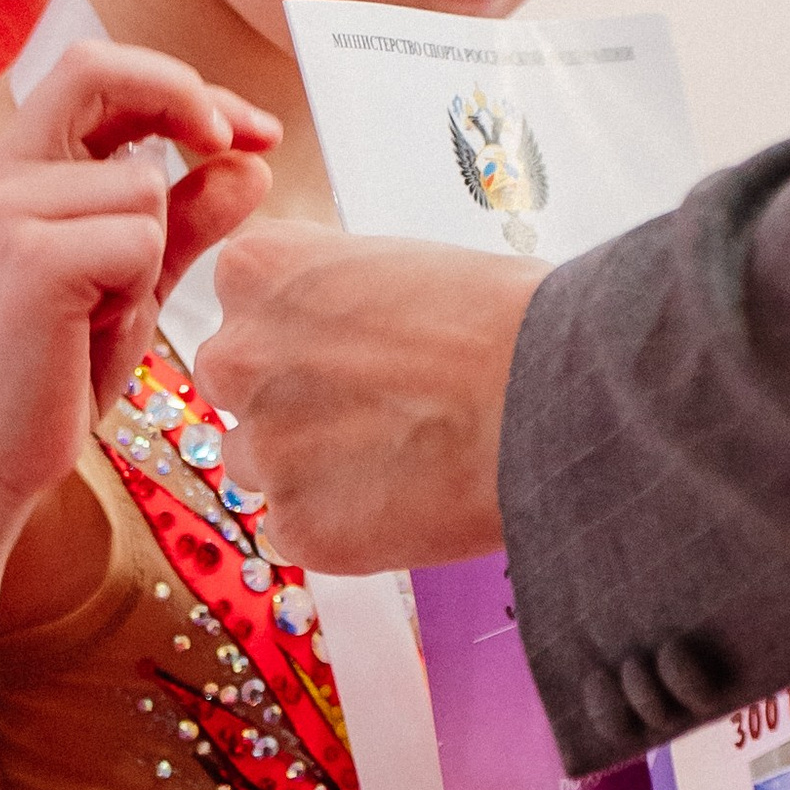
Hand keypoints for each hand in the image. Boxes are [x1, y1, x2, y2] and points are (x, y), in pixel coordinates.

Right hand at [0, 42, 277, 542]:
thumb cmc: (53, 370)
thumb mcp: (134, 280)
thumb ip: (188, 218)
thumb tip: (252, 163)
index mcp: (17, 166)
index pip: (96, 70)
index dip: (180, 83)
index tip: (247, 129)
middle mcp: (2, 172)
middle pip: (100, 72)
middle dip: (189, 99)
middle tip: (239, 144)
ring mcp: (8, 210)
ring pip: (145, 186)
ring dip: (155, 253)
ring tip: (103, 309)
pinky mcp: (29, 258)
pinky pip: (140, 240)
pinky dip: (139, 290)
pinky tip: (89, 329)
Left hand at [210, 226, 537, 569]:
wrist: (553, 400)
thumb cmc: (504, 317)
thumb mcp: (397, 261)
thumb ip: (337, 291)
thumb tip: (336, 324)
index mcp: (260, 269)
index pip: (243, 298)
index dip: (299, 323)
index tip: (345, 338)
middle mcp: (240, 356)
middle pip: (236, 382)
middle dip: (289, 395)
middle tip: (371, 403)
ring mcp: (264, 448)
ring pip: (259, 462)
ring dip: (309, 463)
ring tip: (396, 454)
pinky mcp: (300, 526)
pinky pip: (297, 528)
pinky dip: (341, 523)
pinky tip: (404, 500)